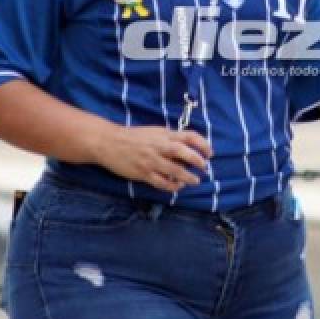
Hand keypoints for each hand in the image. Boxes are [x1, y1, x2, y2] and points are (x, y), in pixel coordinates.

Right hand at [90, 126, 212, 193]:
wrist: (109, 142)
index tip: (210, 153)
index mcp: (164, 134)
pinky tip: (178, 187)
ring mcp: (151, 161)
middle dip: (198, 161)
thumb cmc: (133, 137)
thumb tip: (187, 147)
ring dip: (188, 177)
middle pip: (184, 153)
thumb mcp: (154, 132)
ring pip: (175, 170)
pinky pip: (162, 182)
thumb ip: (169, 138)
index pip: (189, 136)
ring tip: (195, 181)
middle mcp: (159, 146)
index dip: (203, 145)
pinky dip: (172, 186)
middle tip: (205, 168)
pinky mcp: (143, 173)